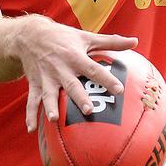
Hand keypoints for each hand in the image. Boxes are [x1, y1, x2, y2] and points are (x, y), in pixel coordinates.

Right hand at [12, 16, 137, 131]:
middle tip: (89, 110)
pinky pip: (31, 101)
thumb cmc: (64, 37)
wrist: (30, 35)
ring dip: (50, 107)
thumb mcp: (87, 37)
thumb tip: (135, 41)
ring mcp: (46, 78)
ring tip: (54, 119)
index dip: (106, 79)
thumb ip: (111, 42)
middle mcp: (61, 68)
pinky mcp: (35, 84)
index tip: (119, 89)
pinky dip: (30, 115)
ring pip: (49, 95)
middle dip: (79, 98)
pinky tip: (31, 130)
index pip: (93, 69)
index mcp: (75, 57)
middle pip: (71, 85)